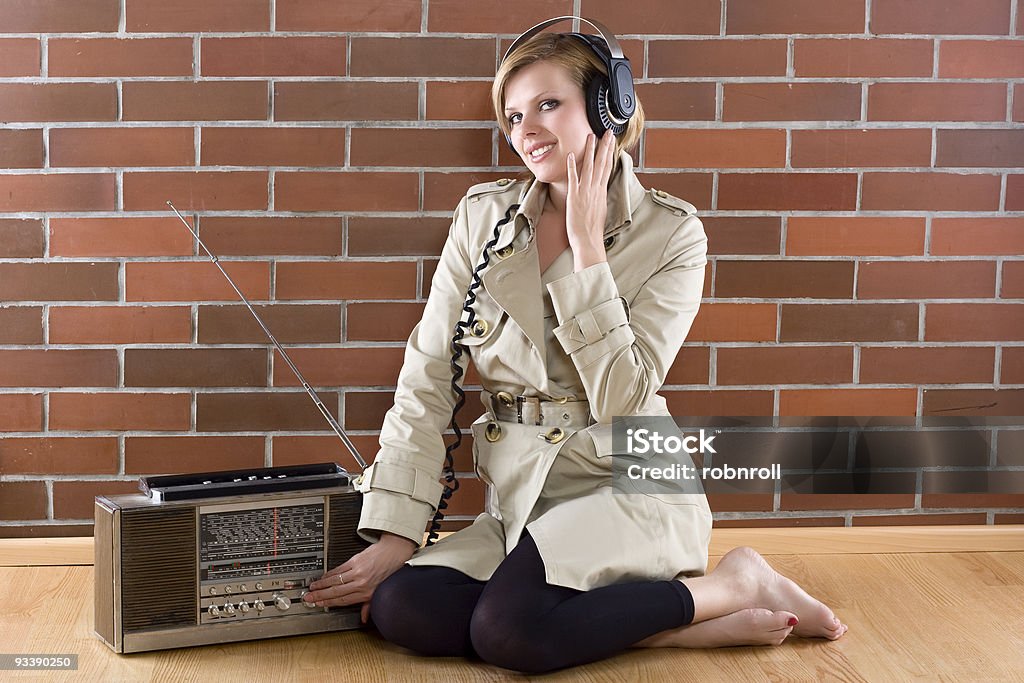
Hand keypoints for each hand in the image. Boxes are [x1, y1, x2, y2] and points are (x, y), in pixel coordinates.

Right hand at [303, 531, 416, 623]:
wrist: (395, 551)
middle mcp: (361, 584)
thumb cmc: (390, 570)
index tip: (319, 604)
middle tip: (309, 598)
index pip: (343, 600)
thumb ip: (370, 605)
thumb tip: (364, 618)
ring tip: (312, 588)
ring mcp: (358, 572)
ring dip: (322, 585)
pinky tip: (323, 576)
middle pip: (336, 592)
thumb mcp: (381, 591)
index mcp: (367, 593)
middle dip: (320, 596)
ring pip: (335, 581)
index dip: (329, 603)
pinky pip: (339, 569)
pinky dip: (329, 573)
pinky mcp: (356, 561)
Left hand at [566, 129, 615, 270]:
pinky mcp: (574, 197)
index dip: (609, 152)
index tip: (612, 141)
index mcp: (602, 191)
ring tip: (591, 137)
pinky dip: (572, 167)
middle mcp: (595, 189)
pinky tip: (570, 155)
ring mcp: (585, 192)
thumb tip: (598, 189)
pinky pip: (573, 179)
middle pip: (602, 163)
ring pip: (589, 167)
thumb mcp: (599, 209)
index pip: (607, 167)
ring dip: (590, 151)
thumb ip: (598, 196)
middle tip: (607, 131)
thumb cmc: (592, 229)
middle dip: (605, 146)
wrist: (589, 241)